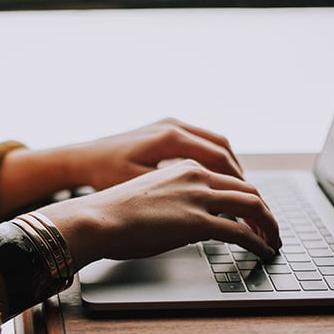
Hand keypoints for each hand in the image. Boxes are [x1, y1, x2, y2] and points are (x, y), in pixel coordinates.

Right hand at [38, 159, 279, 269]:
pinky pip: (241, 232)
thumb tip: (184, 219)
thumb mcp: (150, 194)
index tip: (252, 213)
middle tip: (270, 229)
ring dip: (269, 226)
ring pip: (253, 206)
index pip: (229, 178)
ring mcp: (198, 197)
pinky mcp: (198, 221)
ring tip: (272, 241)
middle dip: (265, 211)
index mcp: (184, 167)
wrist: (97, 218)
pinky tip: (262, 251)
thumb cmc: (113, 212)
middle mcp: (196, 176)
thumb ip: (174, 198)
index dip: (247, 197)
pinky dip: (258, 242)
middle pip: (248, 189)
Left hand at [63, 118, 243, 190]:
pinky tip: (215, 179)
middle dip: (239, 175)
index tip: (249, 203)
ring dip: (229, 166)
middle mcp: (174, 126)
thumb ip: (175, 195)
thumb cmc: (105, 174)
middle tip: (251, 200)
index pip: (219, 159)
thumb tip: (209, 209)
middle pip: (223, 148)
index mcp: (171, 138)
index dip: (238, 184)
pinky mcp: (165, 128)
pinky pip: (200, 141)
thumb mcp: (141, 187)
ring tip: (238, 191)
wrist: (82, 158)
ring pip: (214, 143)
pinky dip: (213, 159)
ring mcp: (170, 124)